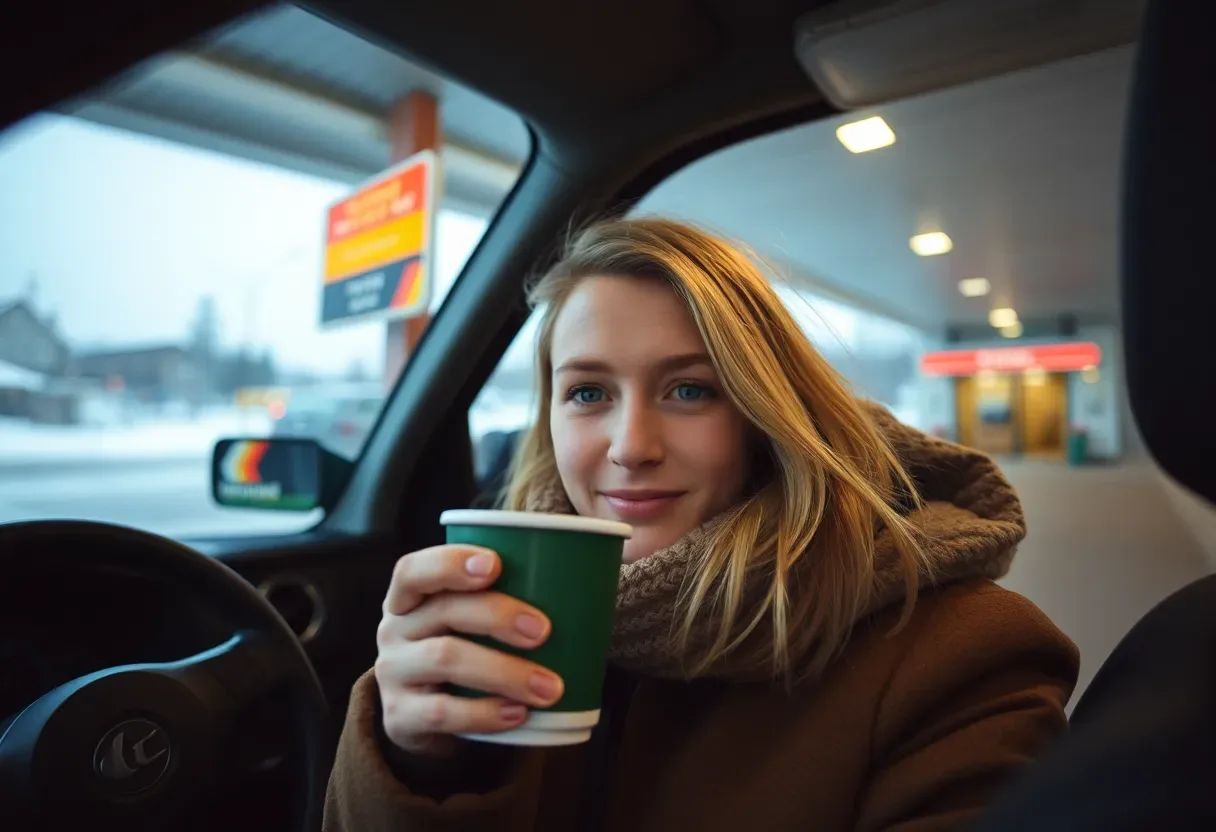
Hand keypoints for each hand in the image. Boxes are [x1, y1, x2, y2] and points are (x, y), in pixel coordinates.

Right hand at [374, 545, 563, 756]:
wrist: (422, 718)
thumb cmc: (460, 651)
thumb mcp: (464, 622)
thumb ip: (501, 598)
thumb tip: (585, 582)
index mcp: (410, 596)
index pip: (413, 568)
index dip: (451, 562)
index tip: (495, 564)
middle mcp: (394, 630)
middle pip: (443, 610)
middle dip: (498, 615)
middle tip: (544, 631)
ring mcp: (393, 674)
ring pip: (445, 659)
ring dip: (504, 671)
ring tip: (549, 687)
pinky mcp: (400, 716)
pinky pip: (442, 712)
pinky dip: (484, 712)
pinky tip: (517, 714)